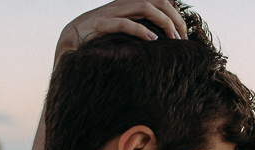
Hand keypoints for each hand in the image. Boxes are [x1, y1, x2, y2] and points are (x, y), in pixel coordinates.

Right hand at [56, 0, 187, 59]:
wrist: (71, 37)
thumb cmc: (101, 37)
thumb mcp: (125, 30)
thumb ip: (141, 28)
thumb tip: (162, 40)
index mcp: (131, 3)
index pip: (161, 1)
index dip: (176, 16)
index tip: (183, 36)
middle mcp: (124, 3)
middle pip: (158, 1)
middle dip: (174, 19)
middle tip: (181, 40)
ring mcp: (114, 11)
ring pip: (146, 7)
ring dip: (163, 23)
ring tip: (171, 40)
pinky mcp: (103, 23)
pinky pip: (125, 23)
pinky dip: (142, 31)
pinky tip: (153, 41)